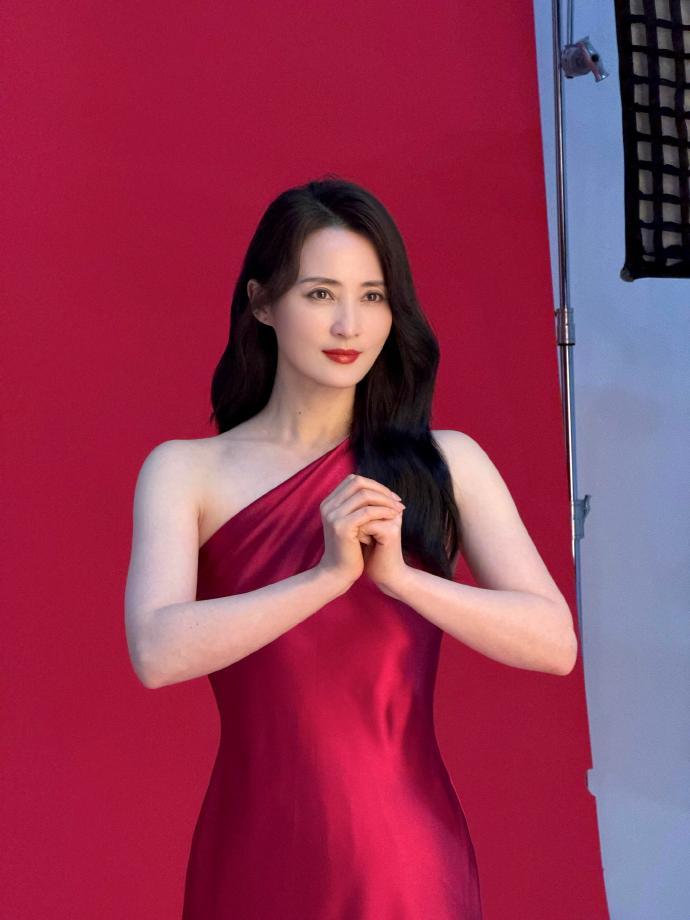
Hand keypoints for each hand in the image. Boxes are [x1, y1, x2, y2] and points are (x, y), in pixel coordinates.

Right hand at [315, 473, 405, 589]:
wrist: (338, 573)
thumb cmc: (349, 549)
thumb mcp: (353, 524)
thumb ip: (360, 507)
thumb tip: (381, 490)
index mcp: (329, 503)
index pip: (354, 480)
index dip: (375, 485)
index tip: (391, 497)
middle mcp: (328, 506)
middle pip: (358, 483)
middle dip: (381, 490)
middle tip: (397, 501)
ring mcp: (333, 516)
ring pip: (364, 496)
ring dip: (385, 501)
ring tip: (398, 510)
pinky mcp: (341, 527)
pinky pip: (367, 512)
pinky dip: (383, 512)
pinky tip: (393, 518)